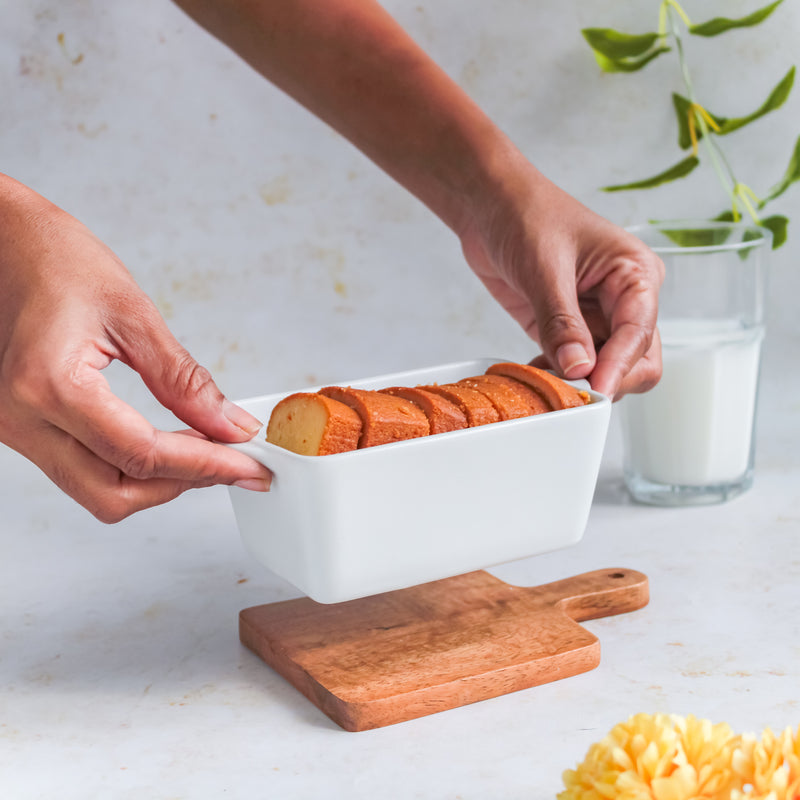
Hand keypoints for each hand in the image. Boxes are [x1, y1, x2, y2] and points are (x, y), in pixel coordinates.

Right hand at [0, 175, 270, 521]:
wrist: (0, 241)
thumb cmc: (53, 260)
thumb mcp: (132, 312)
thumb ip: (183, 380)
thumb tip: (230, 426)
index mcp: (50, 386)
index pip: (142, 454)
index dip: (206, 466)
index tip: (250, 467)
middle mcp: (22, 420)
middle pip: (114, 494)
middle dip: (181, 484)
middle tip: (234, 463)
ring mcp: (14, 429)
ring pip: (96, 492)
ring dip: (157, 482)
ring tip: (206, 453)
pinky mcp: (21, 428)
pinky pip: (81, 470)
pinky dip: (129, 467)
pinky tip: (165, 444)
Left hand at [459, 157, 663, 398]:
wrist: (489, 207)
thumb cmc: (526, 215)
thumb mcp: (544, 269)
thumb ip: (561, 323)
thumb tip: (579, 368)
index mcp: (636, 274)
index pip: (640, 333)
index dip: (619, 366)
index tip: (595, 389)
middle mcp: (624, 301)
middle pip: (637, 361)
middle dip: (607, 380)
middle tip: (570, 392)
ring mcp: (596, 318)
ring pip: (605, 370)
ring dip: (579, 383)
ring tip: (546, 383)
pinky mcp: (568, 331)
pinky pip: (573, 367)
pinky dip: (558, 377)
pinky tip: (535, 374)